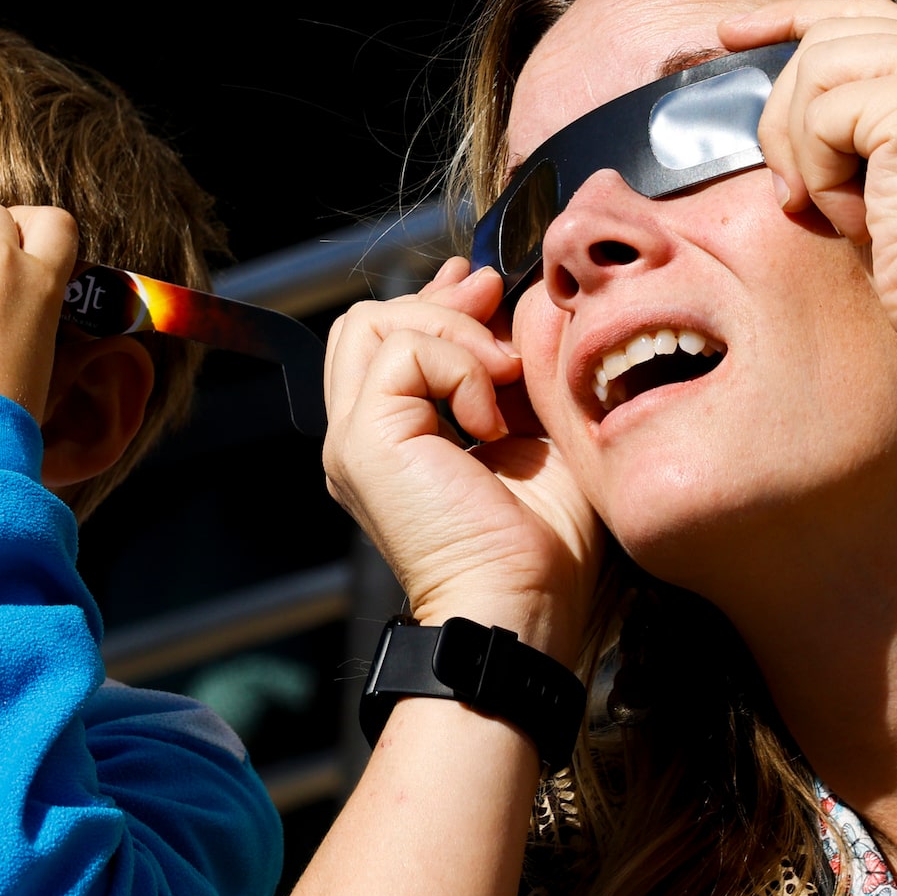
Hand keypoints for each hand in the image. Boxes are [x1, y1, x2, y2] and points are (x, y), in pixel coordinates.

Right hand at [319, 261, 598, 655]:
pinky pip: (402, 351)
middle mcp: (361, 435)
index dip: (437, 300)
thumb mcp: (534, 427)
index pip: (385, 336)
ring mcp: (353, 438)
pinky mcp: (363, 441)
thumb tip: (501, 295)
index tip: (489, 290)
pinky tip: (489, 418)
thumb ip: (511, 367)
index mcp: (394, 436)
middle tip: (498, 325)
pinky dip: (459, 366)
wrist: (522, 605)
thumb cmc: (543, 543)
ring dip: (451, 331)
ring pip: (370, 322)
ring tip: (501, 379)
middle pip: (365, 320)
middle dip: (440, 306)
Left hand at [721, 0, 896, 379]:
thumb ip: (862, 111)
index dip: (789, 20)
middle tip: (797, 192)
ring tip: (845, 207)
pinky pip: (820, 119)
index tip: (730, 34)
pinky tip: (861, 217)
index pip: (860, 14)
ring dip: (805, 153)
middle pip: (824, 41)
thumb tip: (782, 92)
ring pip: (813, 71)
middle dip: (785, 118)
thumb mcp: (896, 165)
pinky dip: (821, 178)